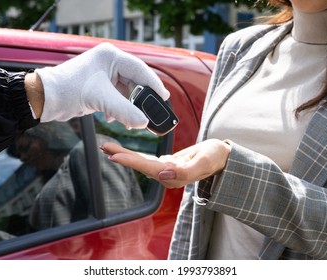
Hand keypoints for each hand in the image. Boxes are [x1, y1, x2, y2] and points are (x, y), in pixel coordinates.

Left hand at [35, 42, 169, 127]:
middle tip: (150, 114)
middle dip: (141, 100)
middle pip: (135, 82)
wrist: (44, 98)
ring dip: (130, 107)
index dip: (153, 85)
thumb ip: (125, 111)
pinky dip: (119, 109)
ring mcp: (104, 75)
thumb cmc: (67, 90)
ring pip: (127, 92)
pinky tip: (116, 118)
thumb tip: (143, 123)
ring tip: (132, 120)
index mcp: (111, 57)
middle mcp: (109, 63)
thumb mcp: (100, 100)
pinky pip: (117, 98)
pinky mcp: (99, 87)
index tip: (164, 98)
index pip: (140, 70)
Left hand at [100, 139, 230, 187]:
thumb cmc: (216, 157)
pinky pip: (146, 160)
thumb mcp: (204, 161)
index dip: (131, 162)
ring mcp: (165, 171)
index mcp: (174, 176)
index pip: (148, 169)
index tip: (115, 156)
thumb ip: (185, 171)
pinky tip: (124, 152)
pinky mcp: (166, 165)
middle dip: (122, 157)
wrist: (222, 157)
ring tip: (108, 147)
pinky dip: (134, 155)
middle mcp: (167, 176)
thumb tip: (162, 174)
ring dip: (124, 155)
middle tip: (104, 146)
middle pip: (140, 166)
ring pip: (140, 163)